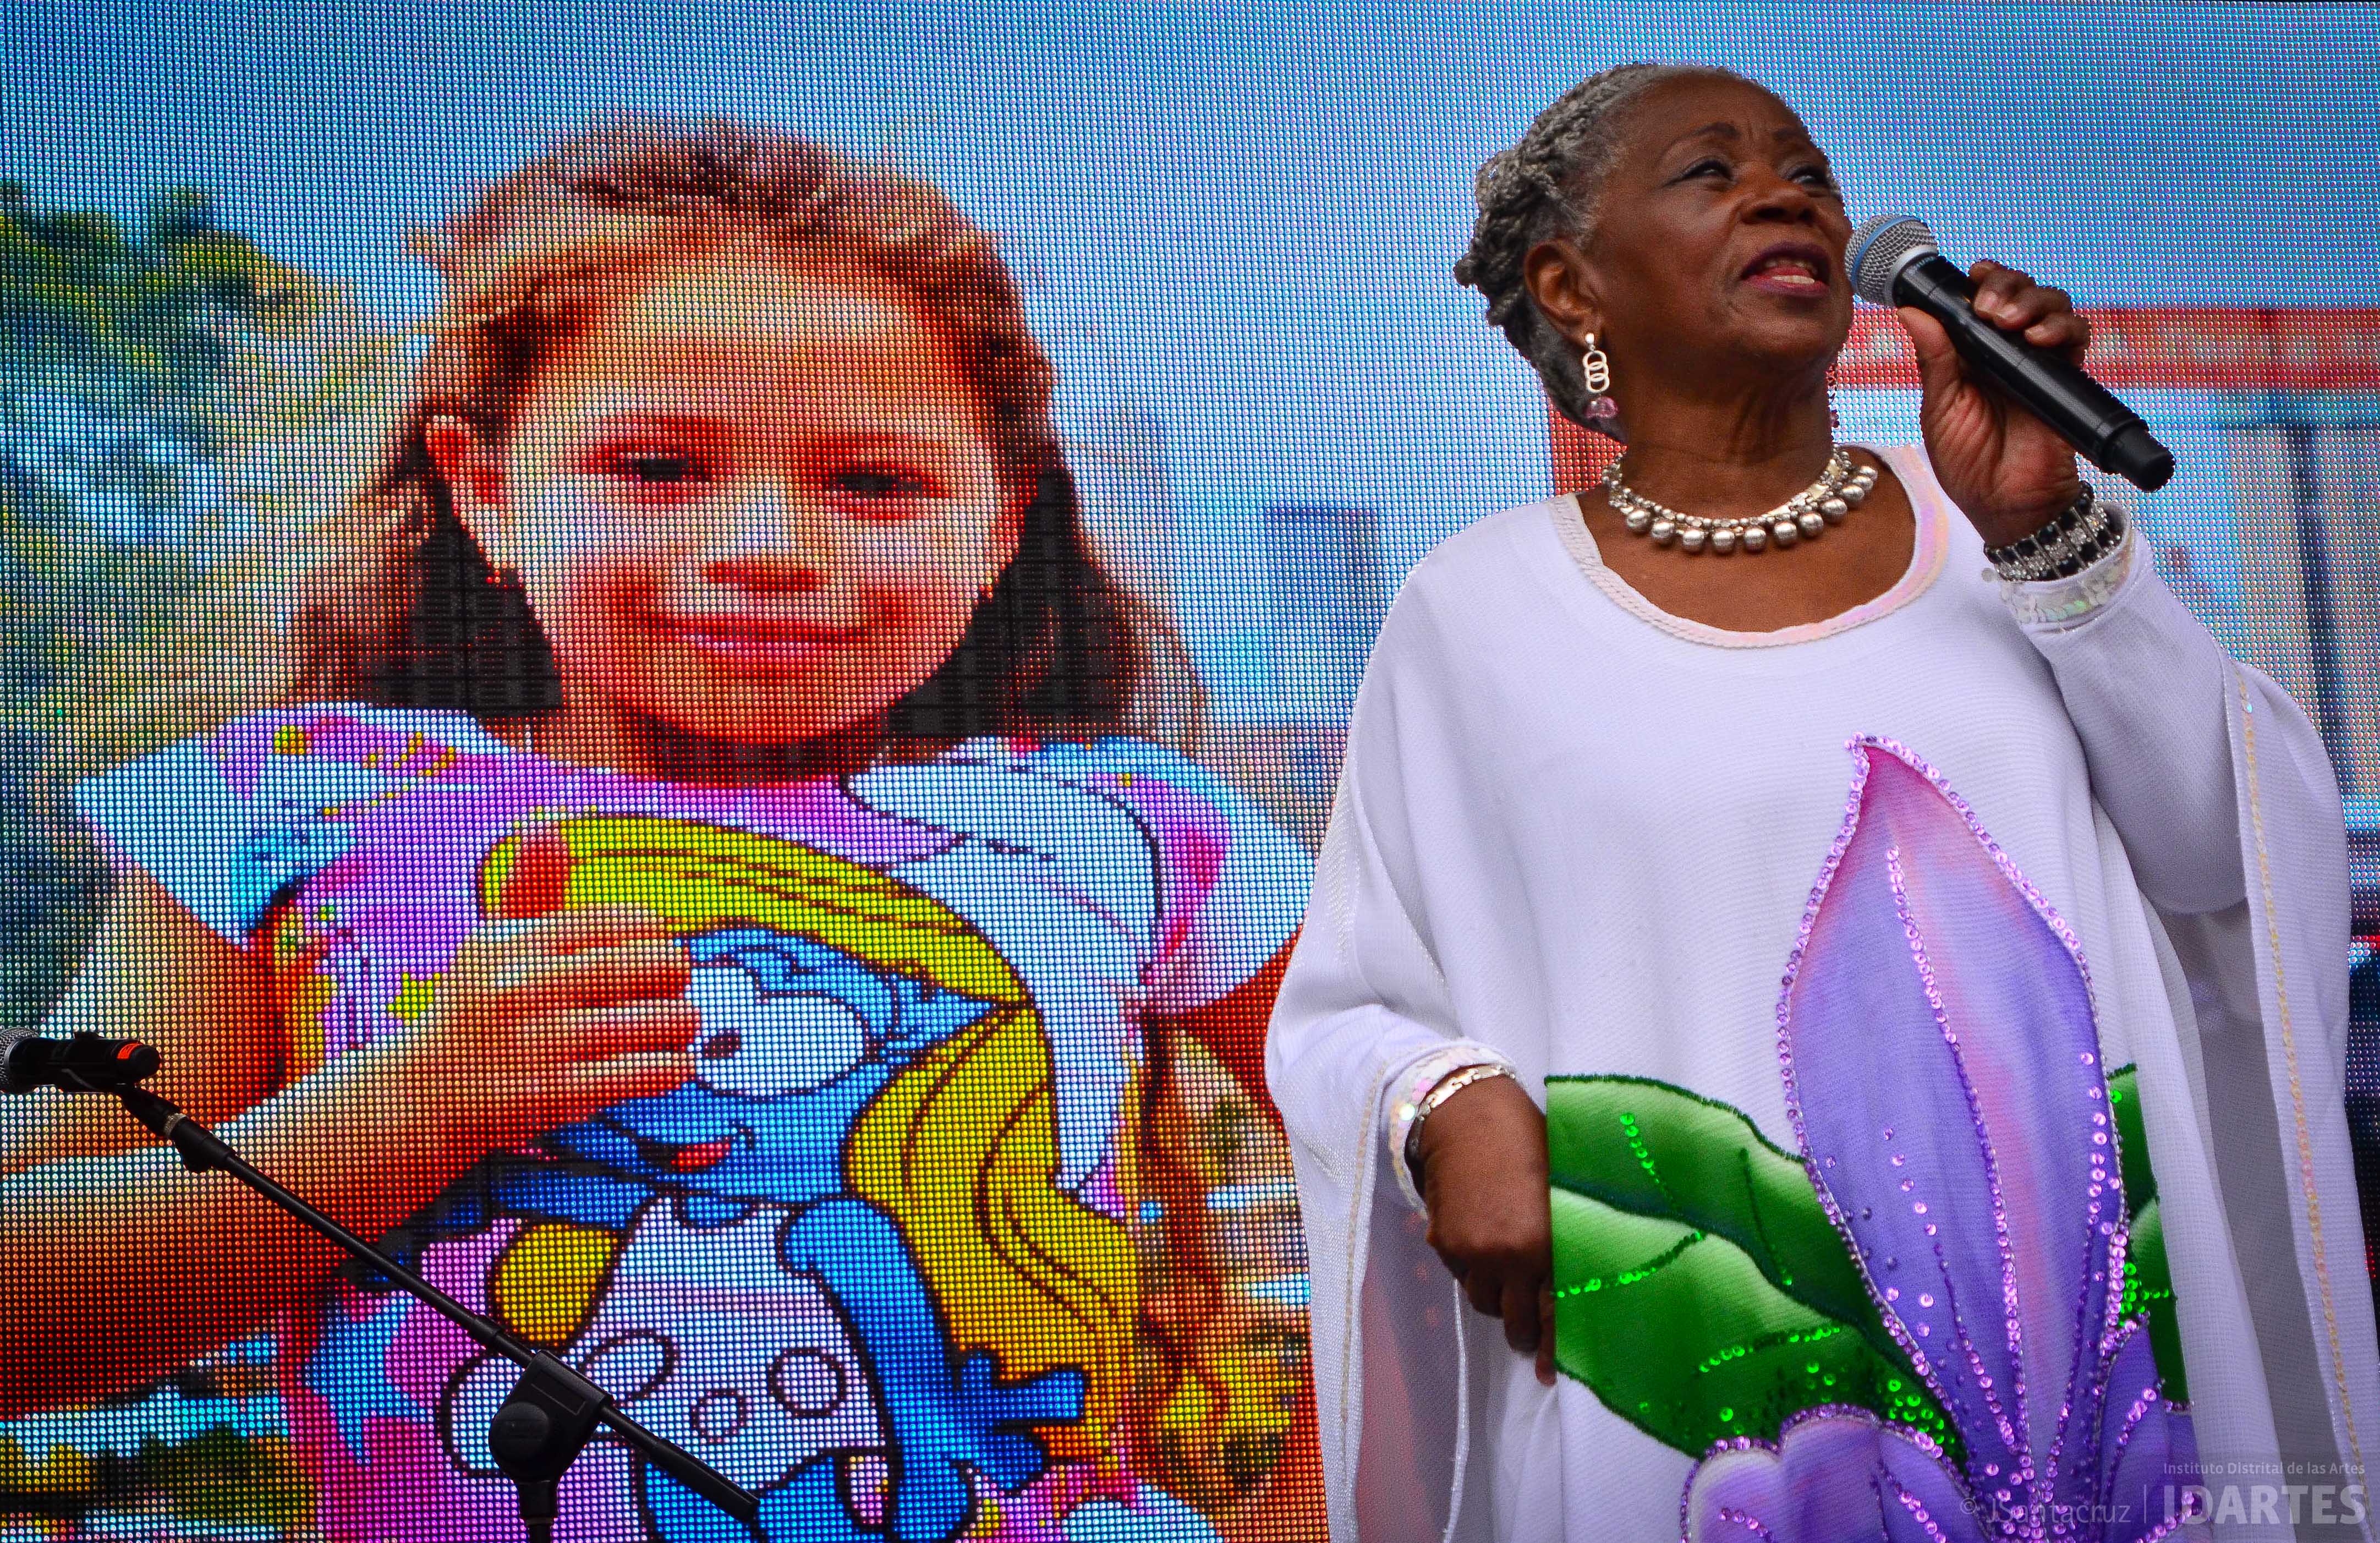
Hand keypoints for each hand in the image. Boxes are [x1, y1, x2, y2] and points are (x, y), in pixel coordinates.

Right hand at [372, 902, 696, 1160]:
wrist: (418, 1097)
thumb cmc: (476, 1008)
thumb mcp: (493, 944)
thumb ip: (531, 888)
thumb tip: (544, 825)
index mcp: (514, 939)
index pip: (628, 923)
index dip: (657, 938)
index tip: (654, 953)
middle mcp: (522, 985)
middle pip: (650, 966)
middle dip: (677, 977)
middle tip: (675, 989)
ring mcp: (539, 1042)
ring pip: (655, 1021)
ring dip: (681, 1025)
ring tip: (678, 1027)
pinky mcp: (554, 1094)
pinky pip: (641, 1072)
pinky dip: (672, 1067)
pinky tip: (675, 1065)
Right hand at [1415, 1073, 1556, 1385]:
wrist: (1469, 1116)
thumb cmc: (1530, 1145)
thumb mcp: (1563, 1194)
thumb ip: (1570, 1243)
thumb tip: (1580, 1290)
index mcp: (1550, 1243)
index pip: (1557, 1315)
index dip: (1557, 1349)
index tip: (1556, 1370)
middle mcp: (1511, 1256)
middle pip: (1517, 1323)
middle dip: (1524, 1334)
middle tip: (1530, 1336)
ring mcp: (1473, 1253)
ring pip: (1485, 1305)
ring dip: (1498, 1301)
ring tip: (1505, 1281)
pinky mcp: (1445, 1244)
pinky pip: (1462, 1280)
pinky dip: (1473, 1274)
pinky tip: (1481, 1248)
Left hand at [1899, 258, 2090, 546]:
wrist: (2005, 505)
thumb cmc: (1968, 463)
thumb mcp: (1940, 409)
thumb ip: (1934, 360)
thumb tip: (1911, 312)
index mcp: (1970, 354)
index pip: (1981, 299)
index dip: (1981, 280)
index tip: (1972, 276)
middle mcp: (2006, 350)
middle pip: (2018, 291)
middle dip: (2006, 285)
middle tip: (1988, 306)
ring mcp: (2038, 361)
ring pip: (2051, 304)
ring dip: (2032, 301)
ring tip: (2009, 322)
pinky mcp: (2066, 376)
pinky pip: (2077, 336)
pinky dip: (2063, 327)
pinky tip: (2039, 339)